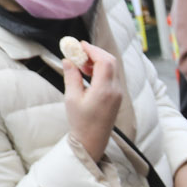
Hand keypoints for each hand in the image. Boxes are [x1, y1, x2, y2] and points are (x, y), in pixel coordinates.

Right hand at [62, 40, 123, 163]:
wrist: (92, 142)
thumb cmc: (80, 122)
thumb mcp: (71, 98)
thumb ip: (71, 77)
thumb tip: (68, 60)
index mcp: (104, 90)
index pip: (104, 61)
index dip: (92, 50)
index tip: (80, 45)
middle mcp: (115, 90)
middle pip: (111, 62)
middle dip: (96, 53)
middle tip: (80, 51)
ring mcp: (118, 94)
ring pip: (113, 69)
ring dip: (99, 61)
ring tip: (81, 63)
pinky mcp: (117, 97)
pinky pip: (112, 77)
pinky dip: (102, 70)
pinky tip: (88, 73)